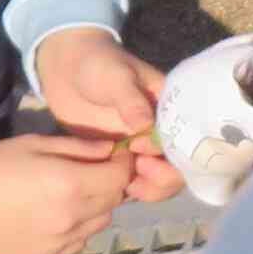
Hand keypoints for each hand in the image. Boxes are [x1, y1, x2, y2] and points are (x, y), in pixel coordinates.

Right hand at [0, 132, 134, 253]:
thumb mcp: (33, 144)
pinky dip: (79, 226)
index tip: (113, 153)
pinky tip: (56, 214)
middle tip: (92, 169)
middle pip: (115, 200)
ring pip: (101, 222)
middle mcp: (73, 218)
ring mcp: (61, 243)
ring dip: (97, 205)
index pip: (121, 176)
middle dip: (111, 182)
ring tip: (71, 192)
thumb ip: (78, 147)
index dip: (122, 162)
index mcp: (70, 185)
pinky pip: (80, 240)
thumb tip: (111, 149)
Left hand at [35, 27, 177, 200]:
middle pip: (178, 166)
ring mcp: (142, 146)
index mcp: (170, 110)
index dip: (172, 153)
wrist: (65, 69)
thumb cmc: (97, 63)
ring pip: (159, 179)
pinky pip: (134, 180)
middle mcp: (162, 131)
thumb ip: (130, 101)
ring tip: (127, 186)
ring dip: (150, 188)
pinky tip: (114, 189)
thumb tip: (145, 126)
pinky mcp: (122, 158)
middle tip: (136, 172)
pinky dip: (130, 189)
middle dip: (164, 177)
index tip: (140, 149)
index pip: (187, 139)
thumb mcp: (116, 76)